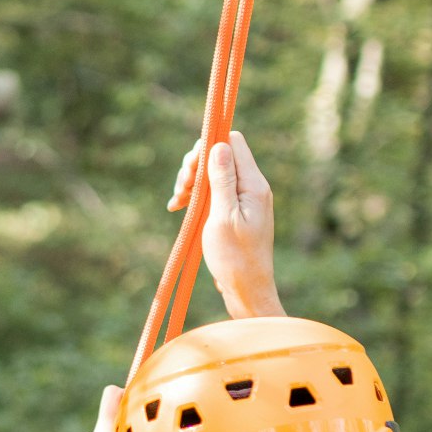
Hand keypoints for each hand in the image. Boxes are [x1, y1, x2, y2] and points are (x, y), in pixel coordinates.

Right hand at [170, 130, 282, 318]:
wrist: (247, 290)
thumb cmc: (235, 258)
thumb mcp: (223, 217)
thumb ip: (222, 180)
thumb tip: (218, 145)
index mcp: (253, 185)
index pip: (232, 142)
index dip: (207, 147)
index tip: (191, 170)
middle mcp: (251, 187)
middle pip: (219, 154)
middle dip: (194, 166)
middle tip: (182, 189)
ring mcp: (242, 199)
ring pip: (211, 172)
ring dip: (191, 181)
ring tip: (178, 201)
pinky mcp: (233, 210)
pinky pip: (211, 191)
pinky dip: (193, 195)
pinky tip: (178, 208)